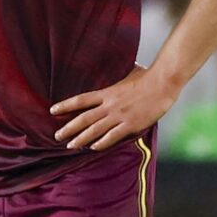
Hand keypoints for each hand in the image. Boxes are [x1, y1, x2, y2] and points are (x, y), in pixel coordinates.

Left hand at [52, 66, 177, 150]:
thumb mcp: (127, 73)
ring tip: (70, 146)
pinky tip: (93, 148)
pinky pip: (112, 137)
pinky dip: (101, 143)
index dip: (65, 105)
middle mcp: (110, 105)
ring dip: (81, 139)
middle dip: (68, 128)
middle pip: (84, 118)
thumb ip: (119, 75)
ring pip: (95, 130)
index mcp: (107, 92)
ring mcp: (119, 116)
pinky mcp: (130, 125)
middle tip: (57, 136)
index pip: (81, 100)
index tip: (53, 111)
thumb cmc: (148, 77)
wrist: (163, 83)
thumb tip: (117, 68)